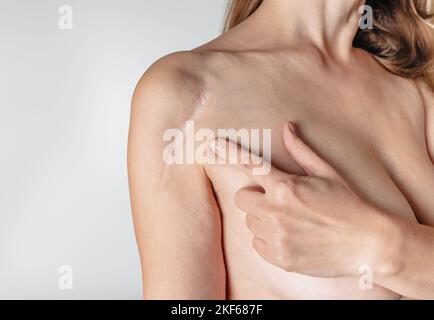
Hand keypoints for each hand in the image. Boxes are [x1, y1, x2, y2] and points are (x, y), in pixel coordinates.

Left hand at [210, 123, 390, 277]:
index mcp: (286, 186)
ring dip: (262, 218)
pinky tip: (289, 237)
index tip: (211, 146)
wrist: (367, 244)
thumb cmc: (348, 204)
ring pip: (249, 221)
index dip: (227, 153)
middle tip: (277, 199)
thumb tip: (288, 126)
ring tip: (289, 220)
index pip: (249, 165)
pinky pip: (256, 243)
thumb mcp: (327, 173)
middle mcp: (275, 211)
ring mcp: (276, 236)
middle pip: (241, 197)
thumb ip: (301, 150)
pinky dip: (267, 239)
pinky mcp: (279, 257)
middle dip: (254, 196)